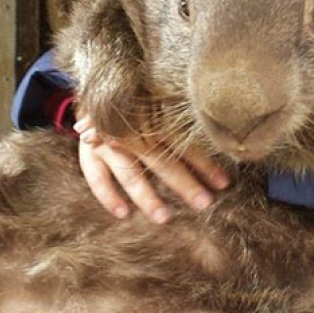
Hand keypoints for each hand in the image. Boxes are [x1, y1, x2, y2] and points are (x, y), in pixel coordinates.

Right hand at [74, 117, 230, 221]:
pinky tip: (123, 214)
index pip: (183, 142)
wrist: (94, 94)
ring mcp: (107, 143)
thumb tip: (221, 139)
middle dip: (185, 183)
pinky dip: (108, 196)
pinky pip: (96, 177)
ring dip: (147, 196)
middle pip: (161, 161)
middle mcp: (131, 131)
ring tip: (165, 218)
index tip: (224, 183)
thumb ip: (178, 122)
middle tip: (205, 203)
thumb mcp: (156, 104)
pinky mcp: (89, 153)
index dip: (204, 163)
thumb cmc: (135, 103)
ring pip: (129, 173)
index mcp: (152, 117)